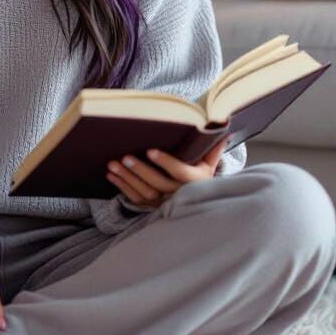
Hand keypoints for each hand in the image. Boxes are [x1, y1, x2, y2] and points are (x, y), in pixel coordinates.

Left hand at [105, 137, 228, 208]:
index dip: (166, 162)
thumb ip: (213, 148)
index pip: (180, 172)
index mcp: (194, 182)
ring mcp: (164, 204)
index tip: (151, 151)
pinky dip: (122, 187)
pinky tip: (111, 175)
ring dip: (127, 178)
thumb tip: (224, 126)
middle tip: (125, 157)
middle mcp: (179, 194)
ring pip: (144, 193)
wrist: (197, 205)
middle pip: (158, 184)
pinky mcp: (152, 208)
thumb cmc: (201, 179)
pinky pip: (135, 199)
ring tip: (113, 164)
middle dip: (140, 171)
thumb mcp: (209, 165)